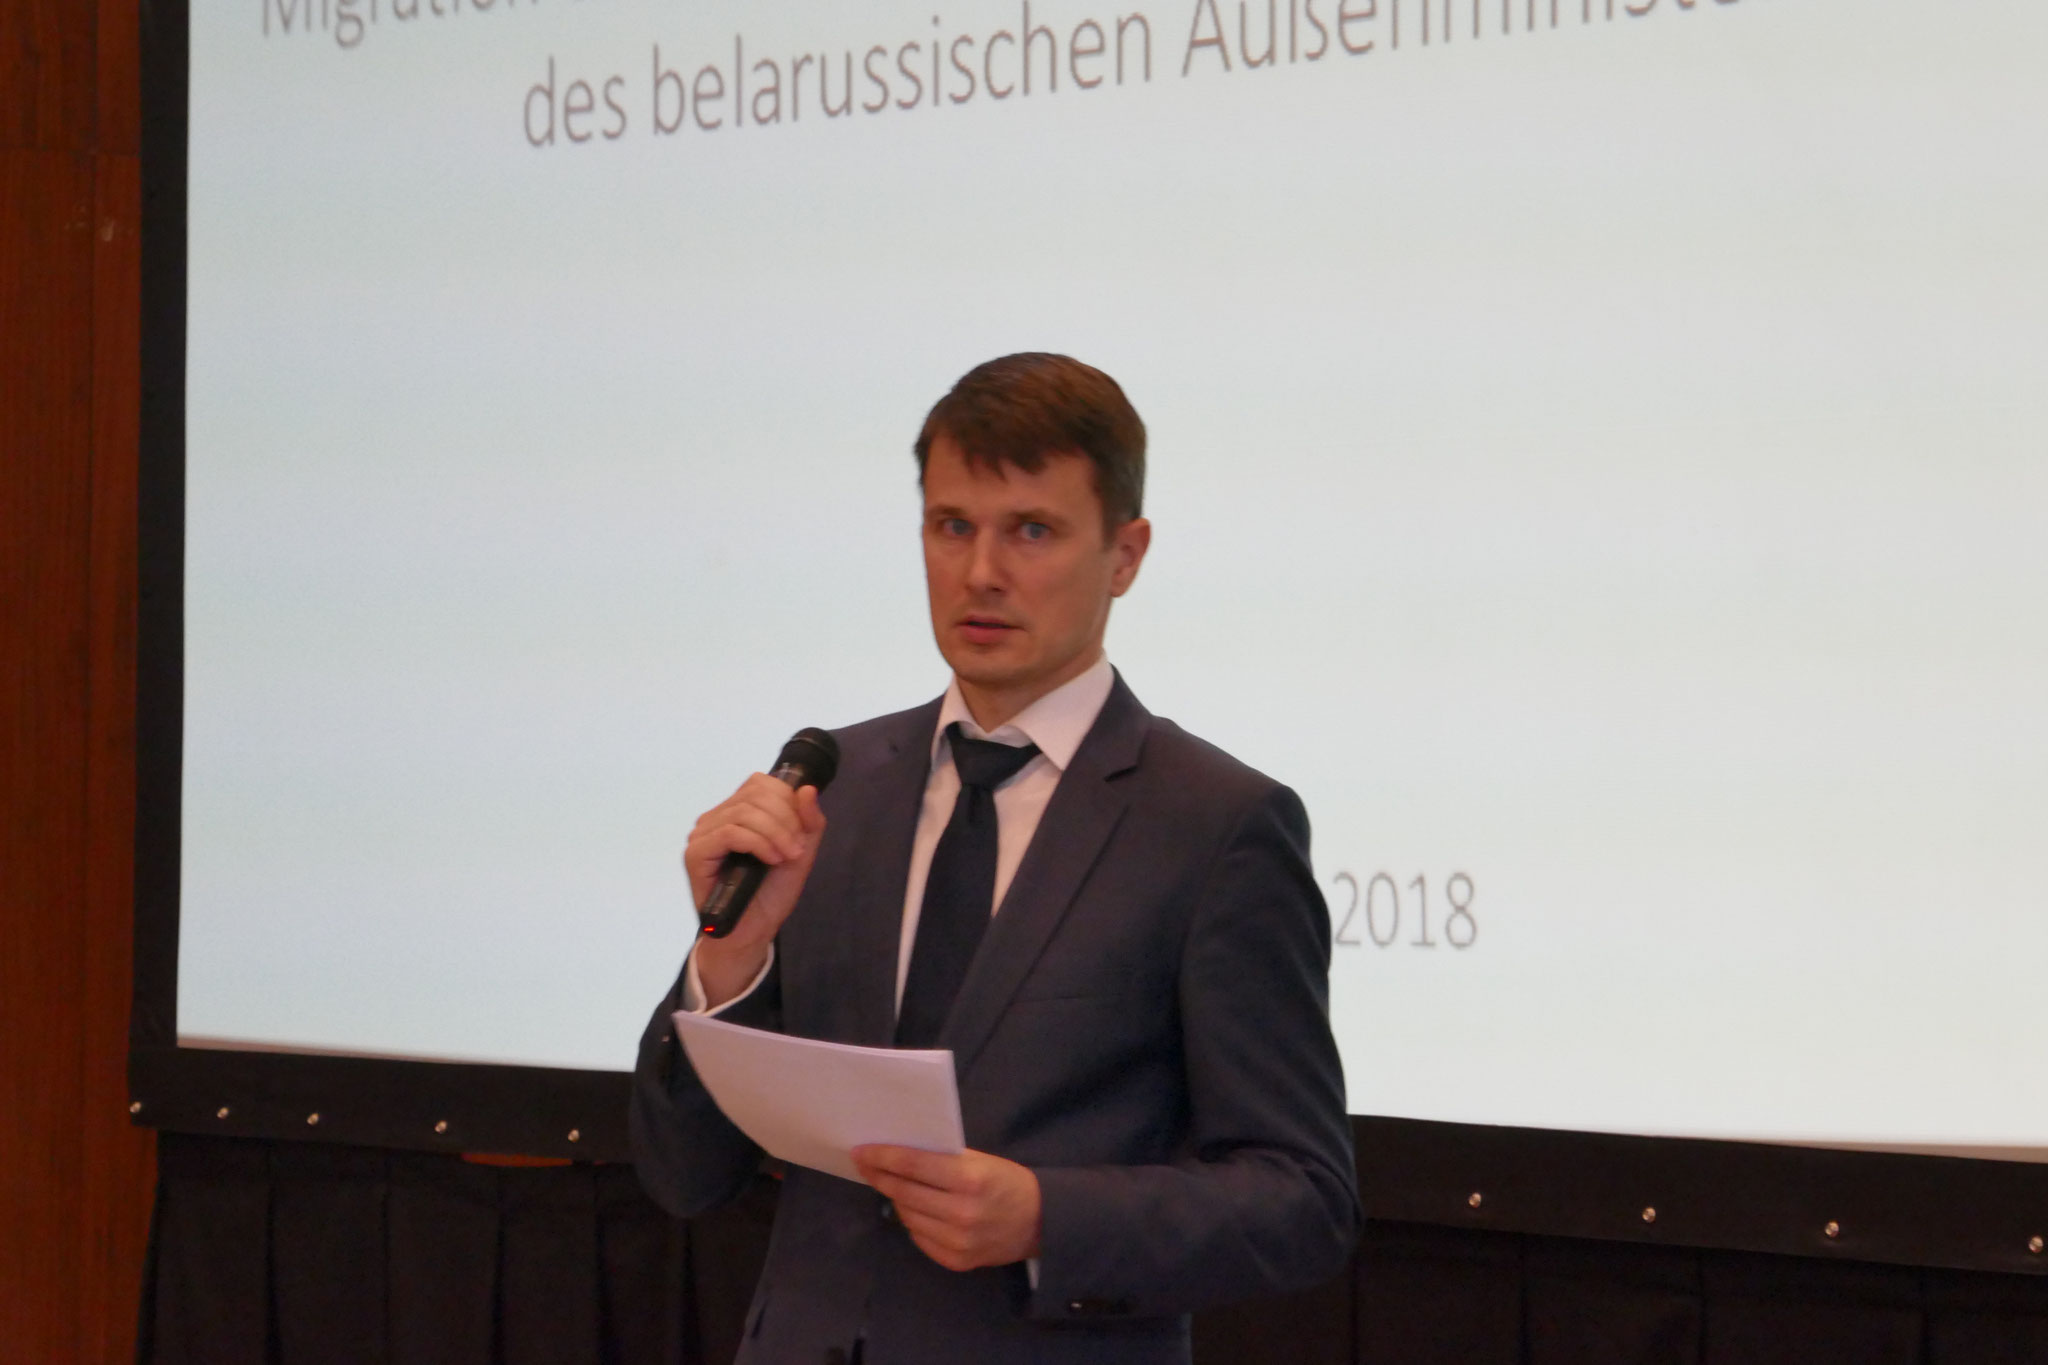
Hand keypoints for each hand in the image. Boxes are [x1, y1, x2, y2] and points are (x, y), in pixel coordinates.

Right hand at [683, 776, 825, 1005]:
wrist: (754, 930)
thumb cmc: (772, 892)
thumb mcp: (801, 851)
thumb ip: (809, 821)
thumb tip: (806, 788)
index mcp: (739, 810)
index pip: (761, 782)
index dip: (787, 800)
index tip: (801, 831)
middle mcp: (718, 817)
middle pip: (755, 794)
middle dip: (786, 819)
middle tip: (797, 849)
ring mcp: (703, 833)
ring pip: (744, 812)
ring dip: (775, 833)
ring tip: (786, 857)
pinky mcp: (696, 853)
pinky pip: (729, 832)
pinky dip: (758, 843)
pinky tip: (770, 859)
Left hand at [852, 1145, 1042, 1270]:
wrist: (1040, 1223)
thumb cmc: (1007, 1182)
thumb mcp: (981, 1161)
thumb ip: (944, 1160)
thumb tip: (900, 1155)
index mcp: (969, 1179)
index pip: (913, 1165)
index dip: (883, 1157)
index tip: (860, 1151)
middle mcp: (960, 1213)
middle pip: (904, 1192)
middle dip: (879, 1176)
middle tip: (864, 1164)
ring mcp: (957, 1241)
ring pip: (908, 1216)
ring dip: (896, 1198)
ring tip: (892, 1184)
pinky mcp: (956, 1261)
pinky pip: (919, 1237)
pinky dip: (914, 1221)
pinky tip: (916, 1209)